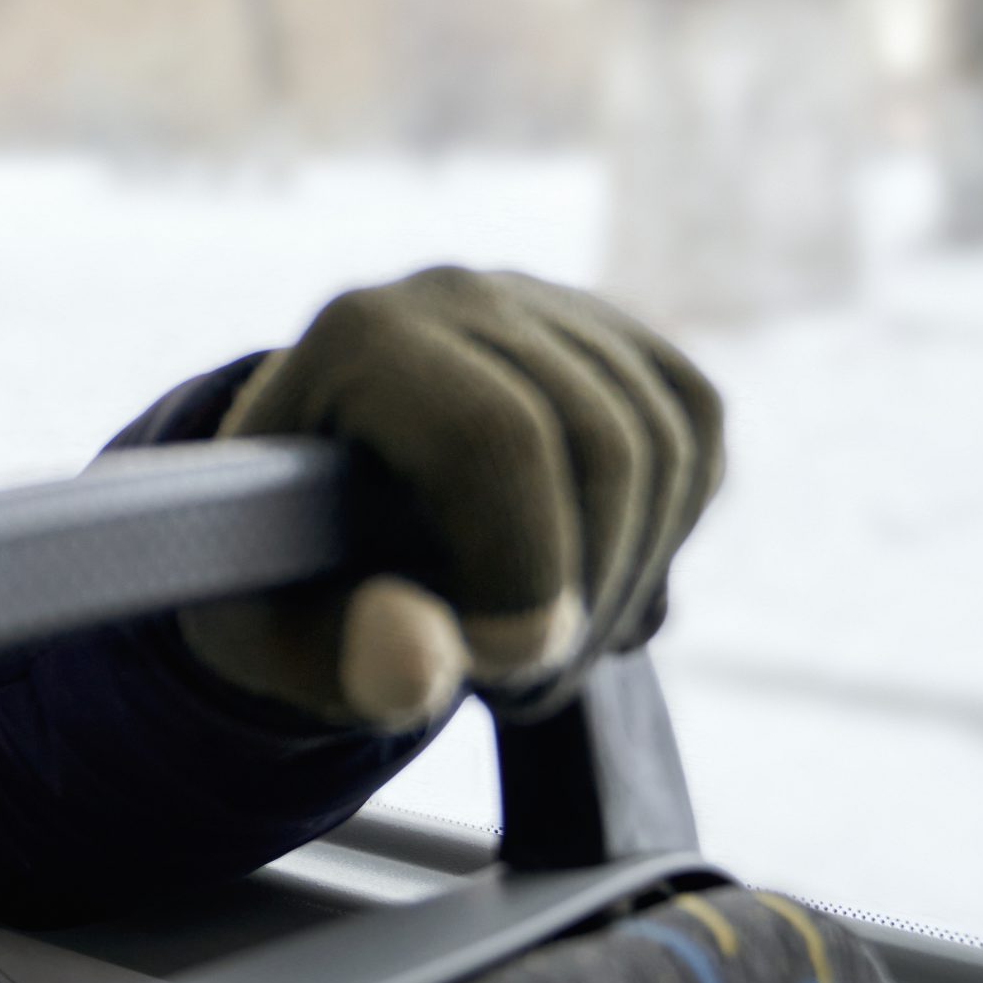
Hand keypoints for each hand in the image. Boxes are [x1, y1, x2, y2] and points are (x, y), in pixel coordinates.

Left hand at [178, 266, 722, 730]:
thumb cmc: (291, 574)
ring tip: (546, 651)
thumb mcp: (287, 637)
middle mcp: (458, 295)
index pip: (490, 438)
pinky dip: (667, 531)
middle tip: (525, 687)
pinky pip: (696, 431)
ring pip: (666, 443)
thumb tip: (421, 661)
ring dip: (631, 580)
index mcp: (358, 338)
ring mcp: (546, 304)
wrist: (312, 505)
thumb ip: (344, 660)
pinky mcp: (614, 337)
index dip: (521, 571)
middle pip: (600, 442)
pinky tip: (592, 586)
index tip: (498, 669)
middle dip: (587, 594)